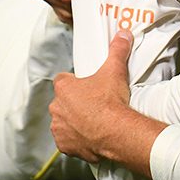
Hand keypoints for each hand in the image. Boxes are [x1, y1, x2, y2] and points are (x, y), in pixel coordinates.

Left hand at [50, 30, 134, 162]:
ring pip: (64, 121)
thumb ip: (117, 50)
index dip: (75, 82)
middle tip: (95, 104)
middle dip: (75, 103)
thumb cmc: (111, 102)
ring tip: (95, 121)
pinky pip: (68, 140)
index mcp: (64, 87)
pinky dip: (76, 139)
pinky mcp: (64, 145)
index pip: (63, 80)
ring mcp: (59, 127)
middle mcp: (56, 107)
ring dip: (75, 121)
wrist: (115, 132)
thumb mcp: (115, 70)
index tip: (88, 85)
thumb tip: (123, 34)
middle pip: (63, 101)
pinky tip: (91, 136)